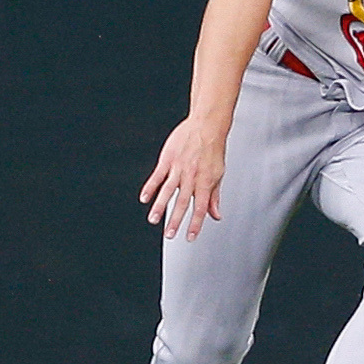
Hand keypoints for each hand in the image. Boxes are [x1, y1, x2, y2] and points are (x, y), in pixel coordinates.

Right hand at [140, 117, 228, 239]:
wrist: (206, 126)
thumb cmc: (213, 149)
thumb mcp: (219, 174)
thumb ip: (215, 196)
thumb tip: (216, 214)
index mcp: (205, 182)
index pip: (200, 208)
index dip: (195, 224)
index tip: (190, 237)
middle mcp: (191, 176)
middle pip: (182, 202)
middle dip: (175, 220)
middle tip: (169, 234)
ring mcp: (178, 168)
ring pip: (167, 191)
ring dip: (159, 206)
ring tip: (153, 220)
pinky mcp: (168, 159)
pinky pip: (157, 175)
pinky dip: (150, 187)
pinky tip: (144, 198)